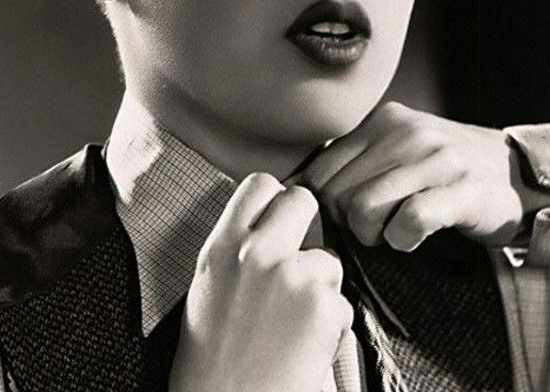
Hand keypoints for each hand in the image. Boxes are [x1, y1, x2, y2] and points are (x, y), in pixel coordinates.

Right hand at [168, 173, 352, 391]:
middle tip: (300, 260)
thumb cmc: (212, 365)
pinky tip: (305, 347)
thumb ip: (236, 252)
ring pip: (328, 260)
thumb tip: (264, 229)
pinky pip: (341, 303)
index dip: (274, 200)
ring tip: (293, 326)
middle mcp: (256, 251)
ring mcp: (293, 274)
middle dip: (308, 226)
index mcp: (221, 247)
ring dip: (321, 288)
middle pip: (302, 200)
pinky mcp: (324, 303)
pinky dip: (332, 325)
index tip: (278, 217)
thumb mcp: (208, 291)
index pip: (258, 184)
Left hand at [300, 102, 549, 250]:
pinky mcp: (462, 190)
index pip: (320, 170)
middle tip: (376, 230)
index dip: (324, 206)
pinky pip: (410, 221)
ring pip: (365, 208)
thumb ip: (353, 164)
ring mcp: (437, 159)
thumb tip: (287, 189)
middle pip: (337, 194)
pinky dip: (404, 239)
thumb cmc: (447, 171)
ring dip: (375, 235)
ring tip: (395, 233)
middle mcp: (407, 132)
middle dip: (347, 224)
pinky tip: (415, 238)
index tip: (345, 220)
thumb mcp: (399, 152)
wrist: (519, 175)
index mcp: (384, 121)